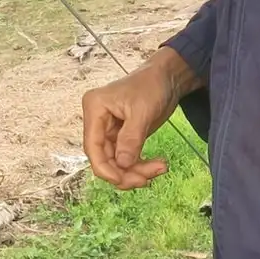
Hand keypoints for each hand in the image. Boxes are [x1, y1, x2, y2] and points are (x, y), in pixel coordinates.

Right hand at [81, 46, 199, 188]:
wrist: (167, 77)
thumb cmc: (152, 85)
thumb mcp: (142, 111)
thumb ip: (131, 138)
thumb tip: (122, 165)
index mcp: (94, 109)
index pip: (92, 147)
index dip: (105, 168)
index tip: (123, 180)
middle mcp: (97, 121)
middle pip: (104, 158)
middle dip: (125, 172)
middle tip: (148, 178)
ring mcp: (109, 130)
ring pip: (116, 162)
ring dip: (136, 171)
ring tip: (160, 169)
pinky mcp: (122, 136)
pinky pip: (126, 158)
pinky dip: (139, 166)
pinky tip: (157, 166)